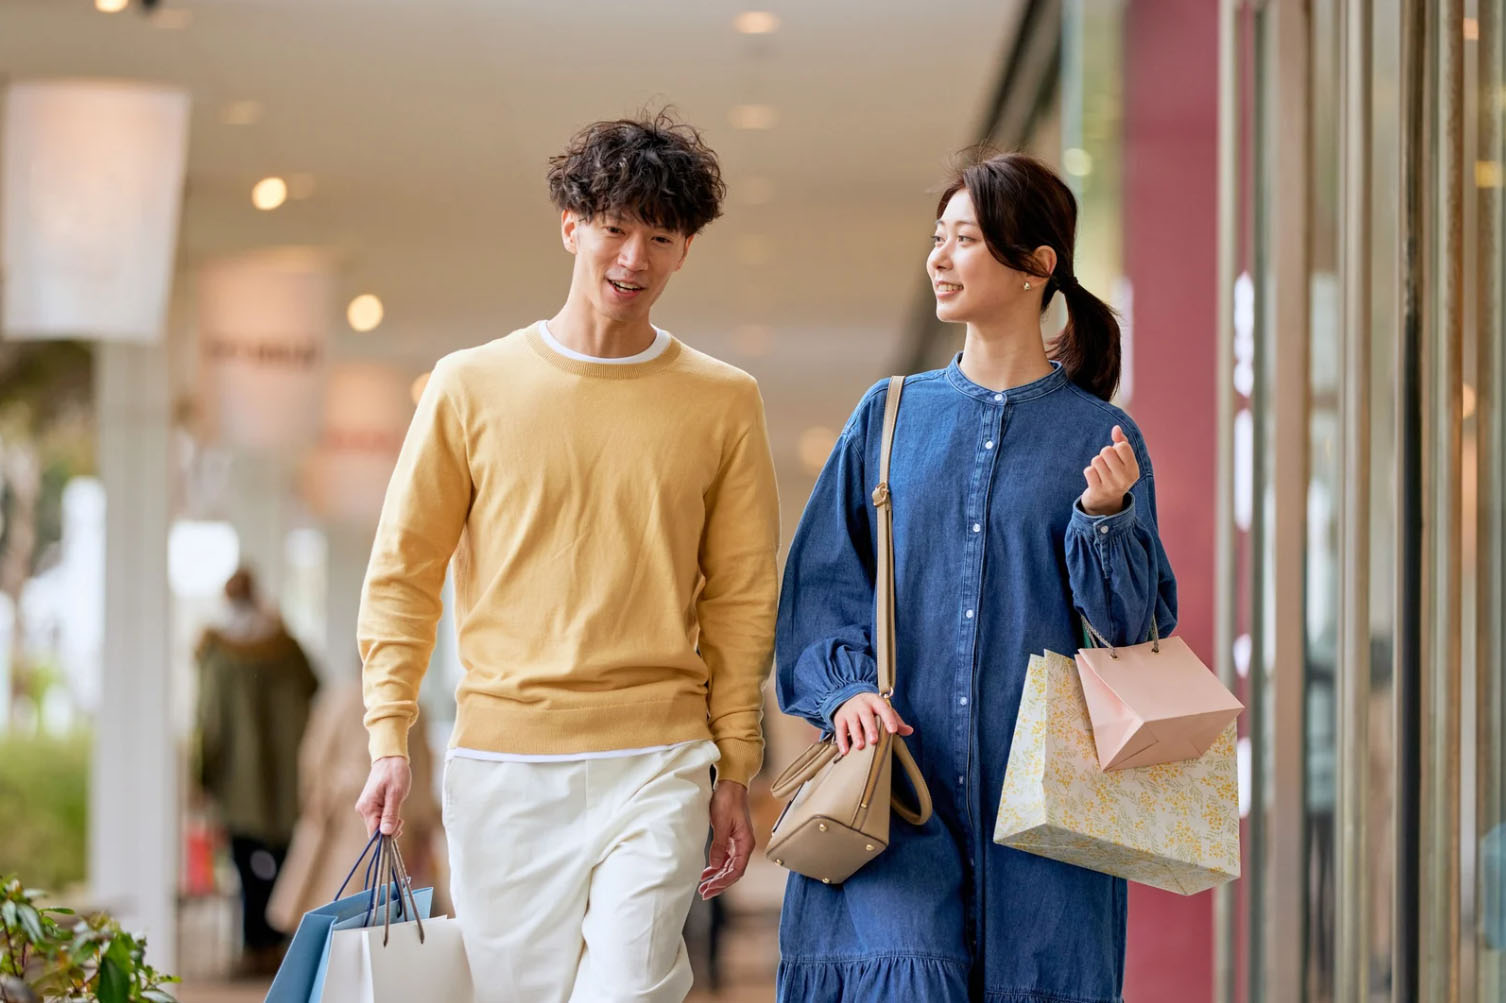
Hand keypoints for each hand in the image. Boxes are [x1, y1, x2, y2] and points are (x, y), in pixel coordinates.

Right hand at [355, 756, 411, 836]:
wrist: (390, 758)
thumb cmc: (394, 773)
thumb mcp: (396, 794)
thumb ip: (390, 814)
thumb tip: (386, 833)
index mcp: (367, 808)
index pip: (373, 834)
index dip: (387, 835)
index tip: (399, 825)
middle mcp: (363, 810)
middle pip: (375, 831)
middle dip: (390, 829)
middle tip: (402, 819)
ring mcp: (366, 807)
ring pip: (378, 825)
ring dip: (390, 823)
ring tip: (399, 810)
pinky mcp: (371, 805)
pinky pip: (378, 818)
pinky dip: (388, 818)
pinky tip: (395, 810)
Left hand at [698, 780, 753, 899]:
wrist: (731, 785)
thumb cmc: (727, 800)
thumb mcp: (720, 822)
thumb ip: (719, 845)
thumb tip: (715, 866)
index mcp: (745, 843)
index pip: (737, 870)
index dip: (723, 882)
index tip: (710, 888)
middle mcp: (744, 845)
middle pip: (733, 872)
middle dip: (719, 884)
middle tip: (704, 893)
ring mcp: (738, 843)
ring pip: (729, 867)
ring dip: (717, 877)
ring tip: (704, 886)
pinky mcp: (732, 839)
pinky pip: (726, 859)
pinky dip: (717, 867)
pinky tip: (707, 872)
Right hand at [831, 691, 913, 756]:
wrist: (849, 697)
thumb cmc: (871, 708)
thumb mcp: (884, 710)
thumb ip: (896, 721)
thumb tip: (909, 731)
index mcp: (876, 702)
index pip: (884, 709)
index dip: (889, 719)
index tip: (893, 730)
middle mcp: (862, 705)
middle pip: (866, 716)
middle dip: (870, 728)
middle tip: (874, 740)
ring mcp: (850, 711)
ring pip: (853, 723)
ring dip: (856, 735)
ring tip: (860, 747)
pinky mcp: (839, 719)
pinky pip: (840, 730)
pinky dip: (842, 741)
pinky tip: (845, 751)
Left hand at [1079, 425, 1140, 515]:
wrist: (1106, 503)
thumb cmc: (1115, 474)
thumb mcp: (1122, 460)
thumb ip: (1121, 442)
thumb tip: (1116, 428)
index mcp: (1134, 470)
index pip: (1122, 446)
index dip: (1115, 448)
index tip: (1116, 458)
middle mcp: (1125, 479)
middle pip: (1106, 451)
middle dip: (1103, 455)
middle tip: (1106, 466)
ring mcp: (1111, 487)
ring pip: (1096, 460)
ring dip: (1095, 464)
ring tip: (1101, 473)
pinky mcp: (1098, 492)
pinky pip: (1088, 471)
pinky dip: (1089, 472)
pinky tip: (1094, 480)